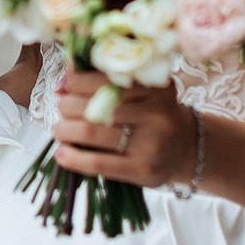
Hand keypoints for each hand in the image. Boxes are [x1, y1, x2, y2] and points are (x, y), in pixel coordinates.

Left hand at [50, 70, 196, 189]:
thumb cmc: (153, 116)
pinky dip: (74, 158)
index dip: (78, 80)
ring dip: (65, 129)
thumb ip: (109, 78)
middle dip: (68, 105)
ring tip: (59, 129)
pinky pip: (99, 163)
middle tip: (61, 107)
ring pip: (93, 131)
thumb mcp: (143, 92)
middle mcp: (157, 114)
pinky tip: (61, 153)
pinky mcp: (143, 171)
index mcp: (156, 88)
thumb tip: (66, 73)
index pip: (108, 80)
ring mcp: (151, 144)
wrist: (186, 150)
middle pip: (97, 105)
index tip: (63, 84)